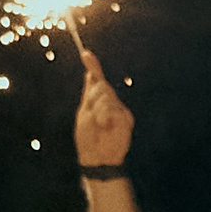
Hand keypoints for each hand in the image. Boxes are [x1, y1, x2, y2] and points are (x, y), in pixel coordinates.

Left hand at [76, 47, 133, 176]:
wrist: (97, 158)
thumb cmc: (88, 139)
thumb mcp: (85, 112)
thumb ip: (90, 93)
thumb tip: (90, 74)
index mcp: (99, 101)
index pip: (97, 81)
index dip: (93, 66)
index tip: (85, 53)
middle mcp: (110, 103)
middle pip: (102, 86)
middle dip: (94, 98)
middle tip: (93, 116)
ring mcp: (119, 110)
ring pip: (107, 97)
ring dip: (99, 110)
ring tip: (100, 125)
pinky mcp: (126, 119)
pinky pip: (114, 109)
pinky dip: (106, 116)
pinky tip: (106, 126)